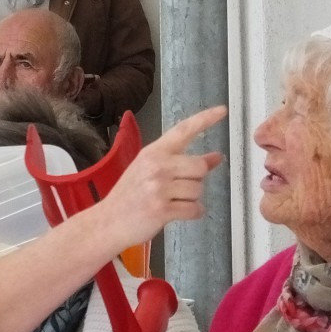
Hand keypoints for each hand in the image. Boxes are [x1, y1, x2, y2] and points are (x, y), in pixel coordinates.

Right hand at [101, 105, 226, 248]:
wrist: (107, 221)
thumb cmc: (130, 195)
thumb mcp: (151, 171)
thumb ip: (183, 163)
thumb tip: (216, 157)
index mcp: (153, 152)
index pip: (183, 130)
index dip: (205, 119)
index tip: (222, 110)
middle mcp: (157, 166)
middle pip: (199, 167)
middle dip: (196, 180)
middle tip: (179, 189)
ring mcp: (159, 188)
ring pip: (198, 190)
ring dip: (192, 199)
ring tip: (172, 202)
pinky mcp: (162, 210)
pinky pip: (195, 209)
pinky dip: (192, 213)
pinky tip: (177, 213)